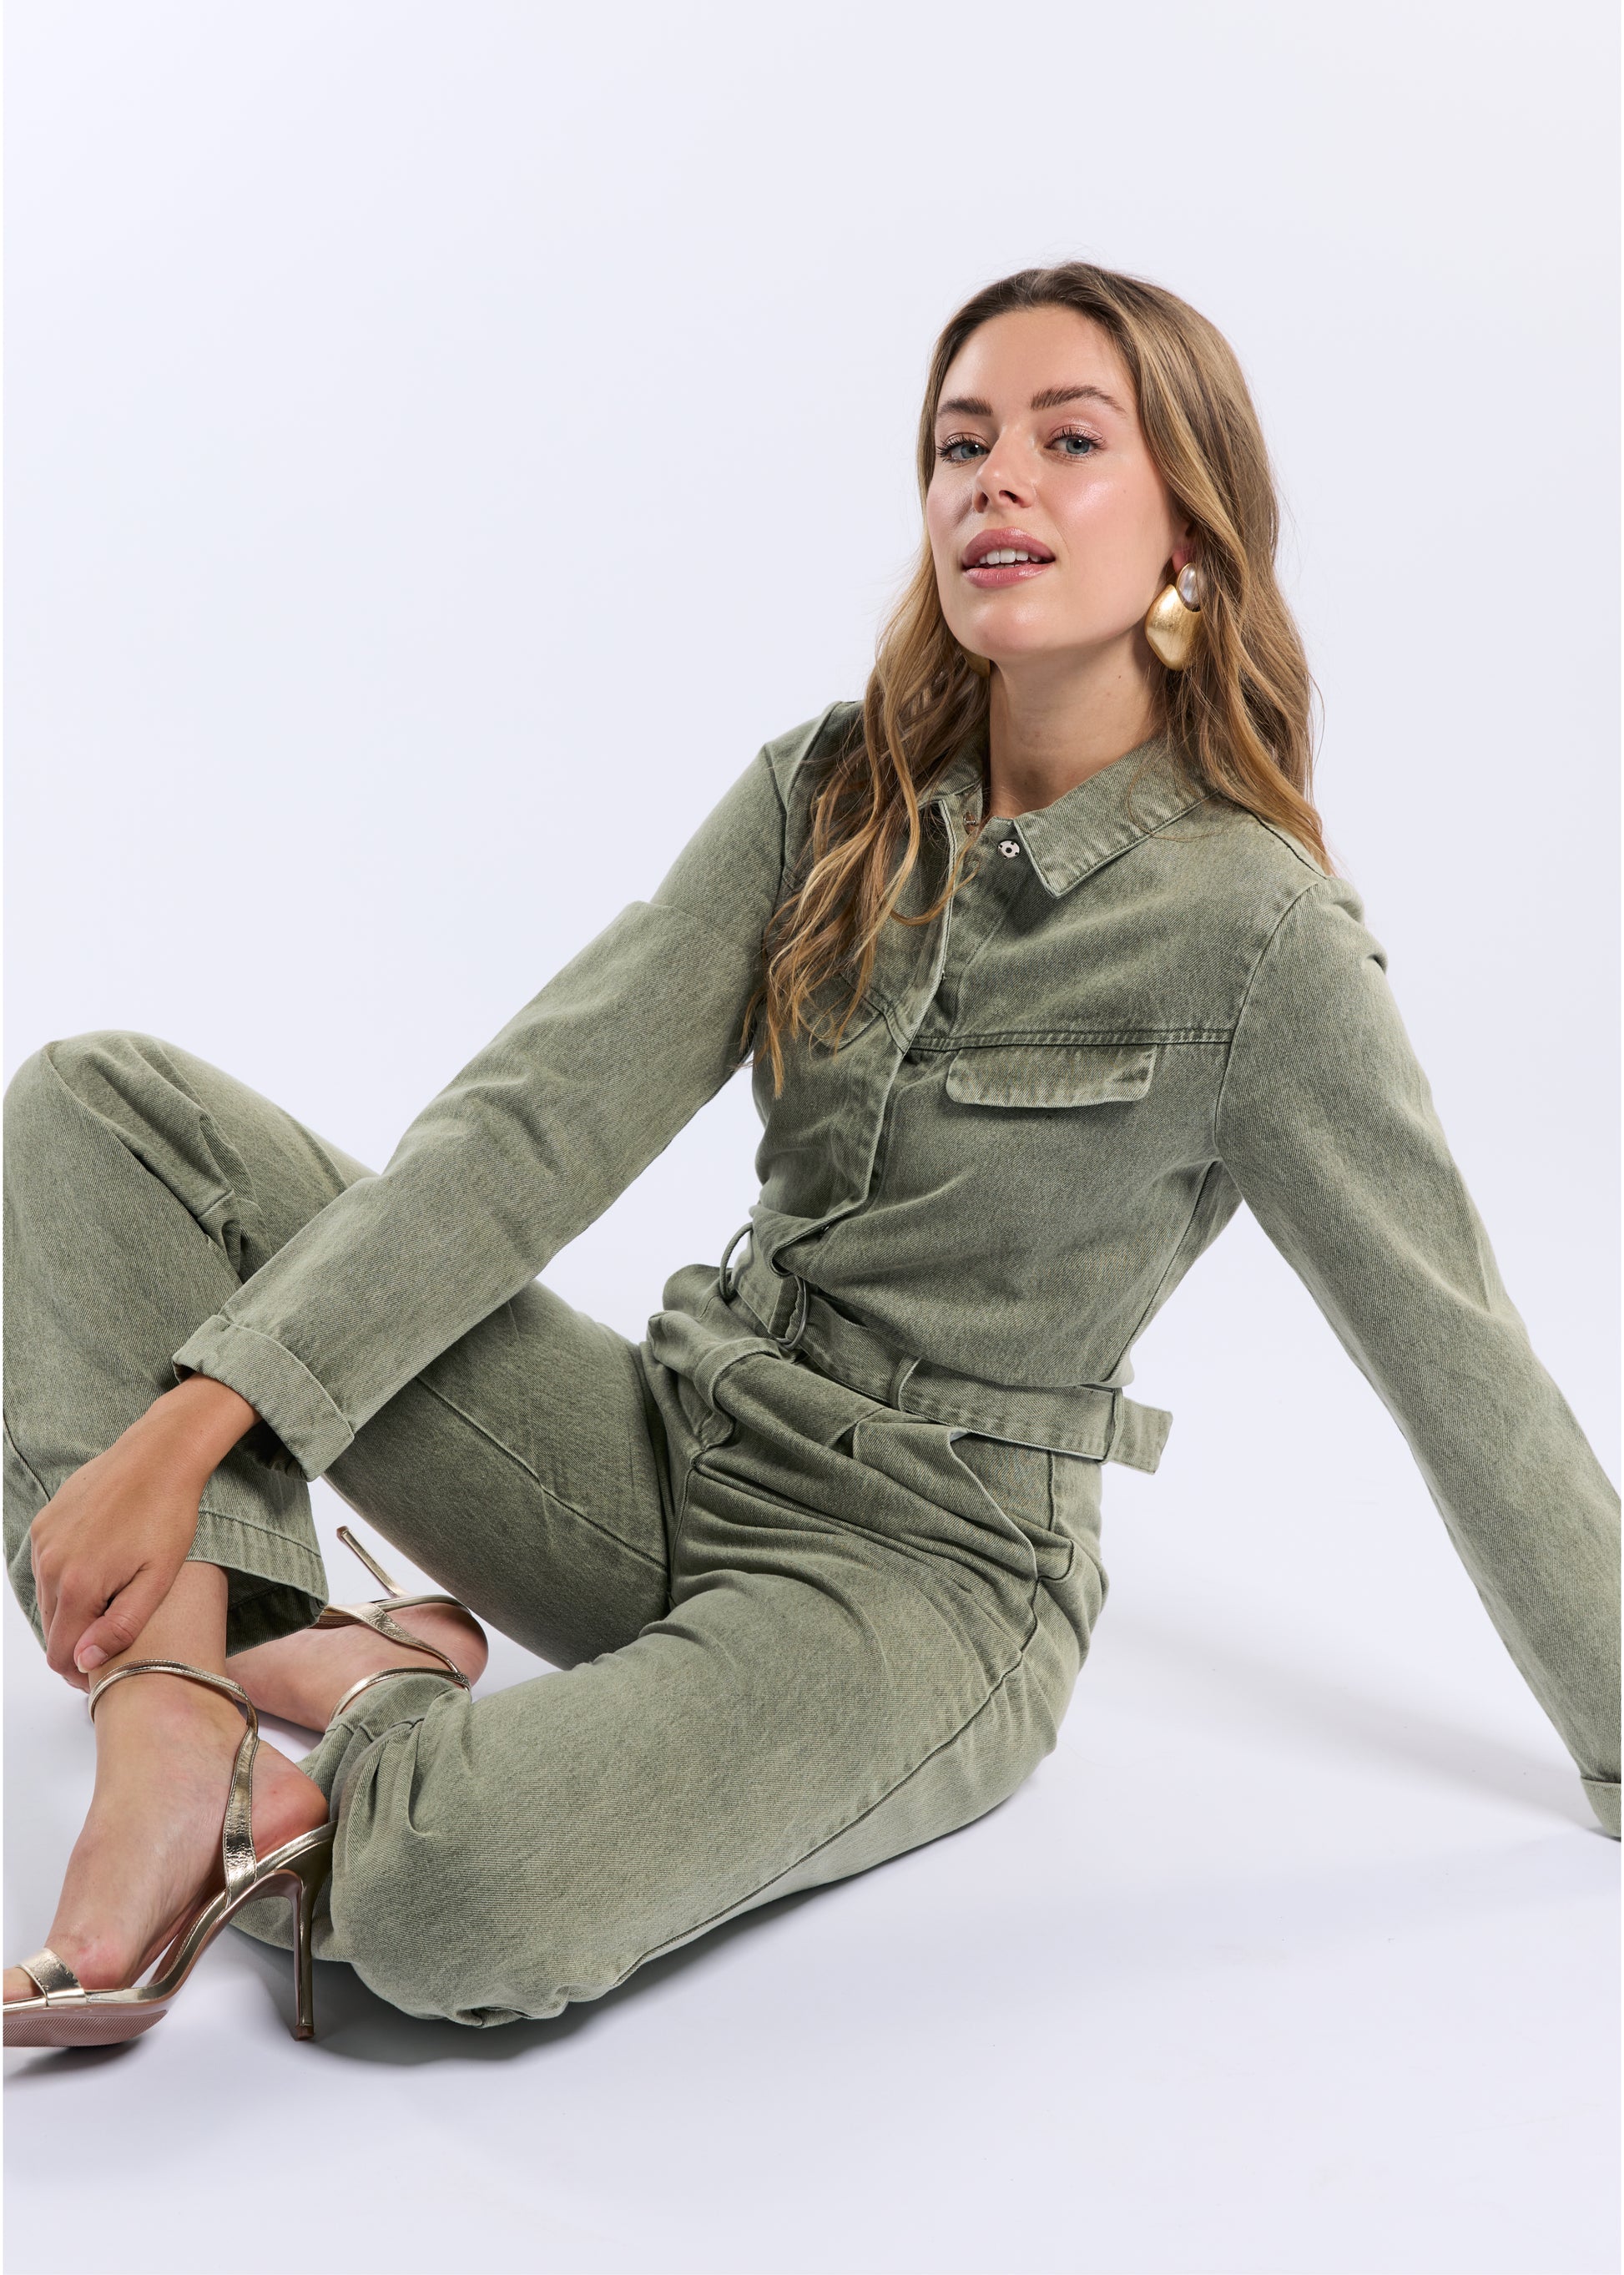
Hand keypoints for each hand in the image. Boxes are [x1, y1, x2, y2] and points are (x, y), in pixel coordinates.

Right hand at [30, 1376, 259, 1684]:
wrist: (159, 1456)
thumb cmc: (167, 1515)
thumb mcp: (158, 1579)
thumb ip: (120, 1626)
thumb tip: (85, 1661)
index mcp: (77, 1586)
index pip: (61, 1654)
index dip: (82, 1672)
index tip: (105, 1671)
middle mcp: (50, 1565)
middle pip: (53, 1629)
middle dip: (79, 1640)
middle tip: (114, 1635)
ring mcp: (44, 1541)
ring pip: (48, 1599)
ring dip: (73, 1608)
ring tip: (113, 1597)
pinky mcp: (45, 1523)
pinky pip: (47, 1567)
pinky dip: (67, 1577)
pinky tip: (101, 1566)